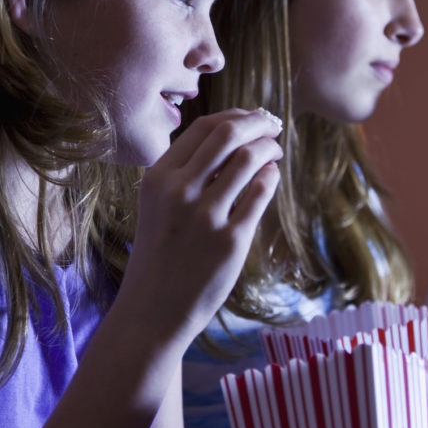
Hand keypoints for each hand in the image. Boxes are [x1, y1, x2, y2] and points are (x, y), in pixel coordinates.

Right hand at [119, 108, 281, 336]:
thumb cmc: (160, 254)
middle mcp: (179, 191)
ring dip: (268, 148)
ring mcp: (205, 216)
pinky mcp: (230, 240)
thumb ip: (187, 172)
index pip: (203, 127)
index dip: (234, 117)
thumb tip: (234, 136)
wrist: (153, 310)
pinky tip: (270, 177)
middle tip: (272, 125)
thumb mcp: (158, 205)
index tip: (251, 118)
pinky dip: (270, 177)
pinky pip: (260, 193)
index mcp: (158, 178)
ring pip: (248, 159)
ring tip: (274, 152)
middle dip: (257, 123)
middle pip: (228, 134)